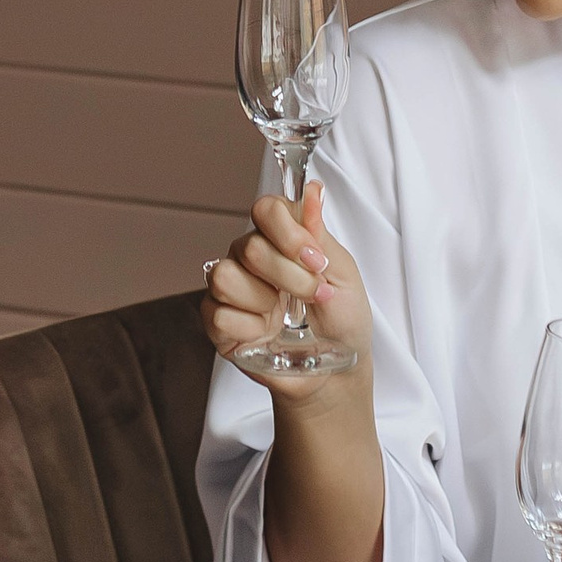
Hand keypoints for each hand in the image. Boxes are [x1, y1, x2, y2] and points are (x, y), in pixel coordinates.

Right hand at [199, 185, 373, 403]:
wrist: (337, 371)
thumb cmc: (341, 320)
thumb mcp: (343, 273)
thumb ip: (320, 234)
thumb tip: (313, 190)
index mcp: (280, 239)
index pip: (265, 210)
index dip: (286, 231)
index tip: (314, 258)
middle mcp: (249, 258)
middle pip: (249, 246)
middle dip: (288, 276)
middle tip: (314, 296)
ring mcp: (232, 290)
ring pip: (224, 276)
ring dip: (264, 301)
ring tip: (284, 317)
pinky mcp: (218, 324)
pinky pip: (218, 314)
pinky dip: (249, 329)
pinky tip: (265, 334)